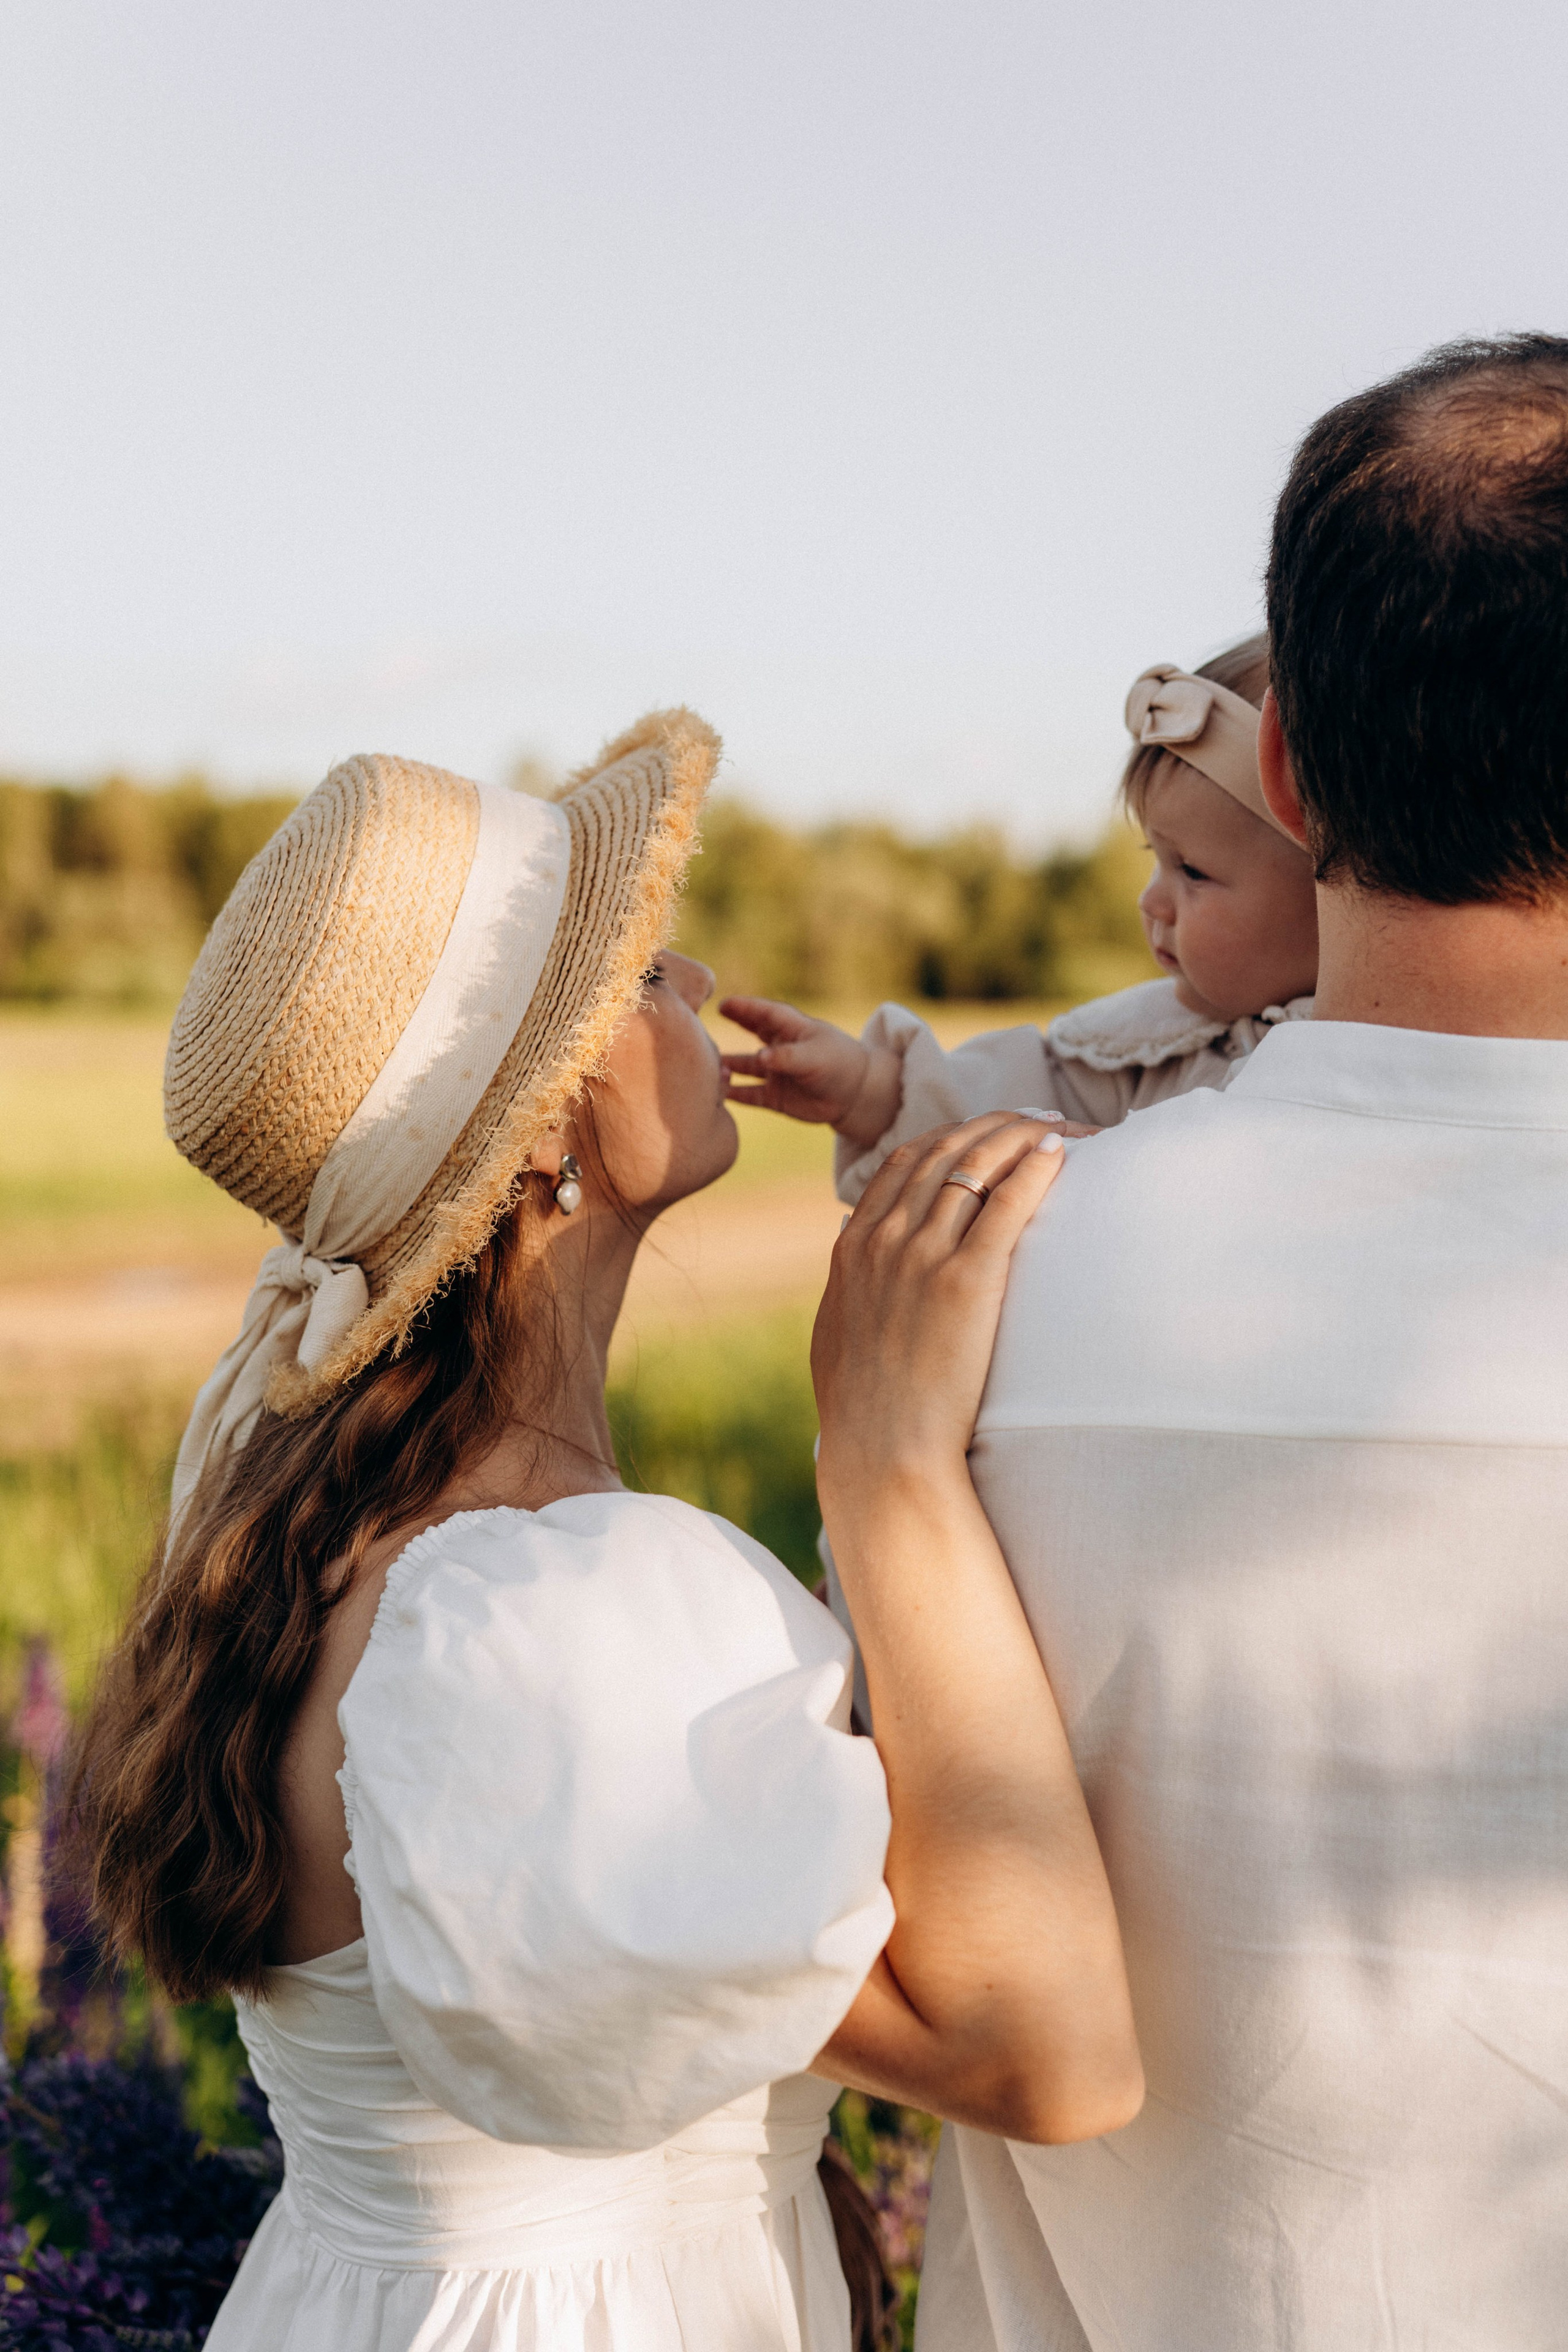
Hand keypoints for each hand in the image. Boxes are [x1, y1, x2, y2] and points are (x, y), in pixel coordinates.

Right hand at [719, 997, 902, 1142]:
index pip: (762, 1013)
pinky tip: (715, 1094)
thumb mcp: (815, 1056)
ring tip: (703, 1065)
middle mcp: (778, 1048)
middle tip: (700, 1026)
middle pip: (747, 1035)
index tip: (723, 1005)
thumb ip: (787, 1057)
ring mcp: (774, 1072)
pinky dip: (733, 1095)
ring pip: (743, 1067)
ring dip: (725, 1066)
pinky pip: (748, 1095)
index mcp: (790, 1029)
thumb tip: (760, 1059)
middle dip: (727, 1030)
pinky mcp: (774, 1096)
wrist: (856, 1096)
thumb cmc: (839, 1064)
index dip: (743, 1008)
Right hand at [813, 1114, 1068, 1495]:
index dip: (955, 1136)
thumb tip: (847, 1249)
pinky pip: (1005, 1203)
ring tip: (1067, 1131)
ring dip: (1027, 1137)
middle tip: (1042, 1121)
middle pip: (947, 1150)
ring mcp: (921, 1256)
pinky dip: (1034, 1168)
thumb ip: (847, 1284)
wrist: (881, 1451)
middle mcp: (885, 1239)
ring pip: (978, 1165)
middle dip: (998, 1125)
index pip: (906, 1160)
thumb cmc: (863, 1408)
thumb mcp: (838, 1330)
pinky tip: (1061, 1154)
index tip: (991, 1133)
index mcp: (854, 1247)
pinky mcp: (963, 1281)